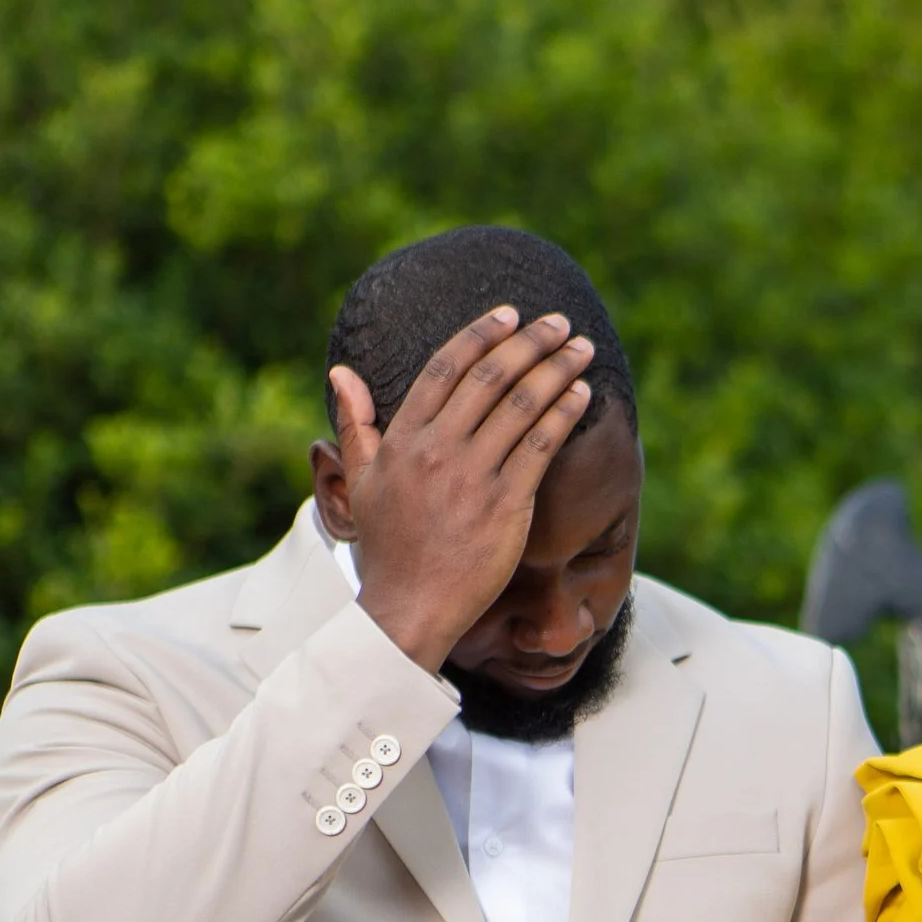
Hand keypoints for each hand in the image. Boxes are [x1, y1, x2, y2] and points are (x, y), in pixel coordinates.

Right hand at [328, 308, 596, 671]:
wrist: (409, 607)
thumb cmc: (388, 547)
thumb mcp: (360, 480)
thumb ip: (356, 423)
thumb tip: (340, 371)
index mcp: (404, 437)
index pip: (447, 367)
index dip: (482, 334)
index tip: (509, 314)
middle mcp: (439, 449)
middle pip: (491, 377)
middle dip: (531, 342)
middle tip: (560, 321)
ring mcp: (473, 476)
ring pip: (522, 405)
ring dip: (557, 370)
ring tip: (581, 349)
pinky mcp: (505, 505)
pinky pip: (540, 447)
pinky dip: (563, 415)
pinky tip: (581, 394)